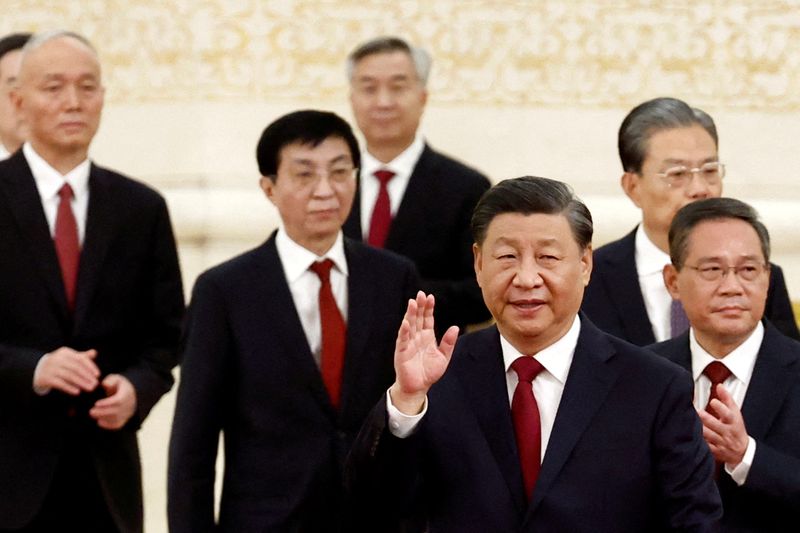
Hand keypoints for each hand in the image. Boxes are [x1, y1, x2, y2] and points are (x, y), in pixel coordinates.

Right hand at [33, 347, 98, 394]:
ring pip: (69, 376)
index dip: (90, 367)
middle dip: (87, 376)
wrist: (36, 370)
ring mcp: (50, 368)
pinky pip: (60, 383)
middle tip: (95, 384)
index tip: (98, 375)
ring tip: (89, 389)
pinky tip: (77, 392)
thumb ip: (82, 357)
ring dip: (81, 383)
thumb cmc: (59, 364)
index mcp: (65, 352)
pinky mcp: (45, 378)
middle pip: (76, 368)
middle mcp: (57, 359)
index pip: (80, 359)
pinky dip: (69, 387)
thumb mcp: (69, 358)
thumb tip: (94, 352)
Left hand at [89, 374, 136, 429]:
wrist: (129, 394)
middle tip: (90, 411)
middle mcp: (128, 405)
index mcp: (127, 394)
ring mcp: (127, 413)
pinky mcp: (124, 419)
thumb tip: (105, 384)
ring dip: (103, 418)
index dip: (107, 403)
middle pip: (116, 411)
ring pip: (116, 419)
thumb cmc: (119, 385)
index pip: (118, 401)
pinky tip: (99, 422)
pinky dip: (108, 425)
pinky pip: (117, 425)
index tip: (96, 403)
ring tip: (92, 414)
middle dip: (102, 412)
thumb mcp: (116, 379)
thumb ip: (110, 380)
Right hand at [389, 291, 458, 414]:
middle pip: (418, 318)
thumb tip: (455, 327)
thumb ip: (448, 342)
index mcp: (427, 337)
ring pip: (409, 326)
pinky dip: (404, 331)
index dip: (429, 308)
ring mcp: (409, 343)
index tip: (430, 297)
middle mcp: (417, 337)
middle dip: (419, 306)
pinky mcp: (402, 352)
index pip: (427, 319)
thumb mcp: (443, 357)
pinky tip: (406, 322)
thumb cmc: (429, 372)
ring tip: (413, 303)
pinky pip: (403, 340)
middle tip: (420, 294)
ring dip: (411, 314)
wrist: (419, 387)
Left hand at [698, 384, 748, 465]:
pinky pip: (705, 446)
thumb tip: (719, 386)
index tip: (713, 401)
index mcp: (733, 422)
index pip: (729, 415)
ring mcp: (721, 442)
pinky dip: (698, 440)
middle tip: (696, 410)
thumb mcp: (736, 414)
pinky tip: (690, 433)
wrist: (742, 452)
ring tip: (689, 420)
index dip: (721, 408)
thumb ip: (727, 399)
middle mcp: (727, 433)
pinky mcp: (714, 451)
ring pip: (708, 435)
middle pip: (716, 425)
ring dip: (699, 428)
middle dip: (706, 418)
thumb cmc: (736, 429)